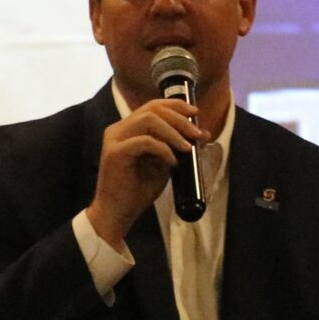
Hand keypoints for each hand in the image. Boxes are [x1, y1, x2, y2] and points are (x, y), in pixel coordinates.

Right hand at [85, 97, 201, 248]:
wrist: (117, 214)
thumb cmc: (137, 191)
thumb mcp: (164, 164)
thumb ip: (178, 147)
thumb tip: (203, 134)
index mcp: (127, 129)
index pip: (152, 106)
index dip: (175, 105)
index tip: (195, 113)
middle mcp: (118, 129)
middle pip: (152, 109)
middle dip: (179, 119)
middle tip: (196, 134)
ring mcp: (114, 140)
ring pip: (148, 120)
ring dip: (173, 132)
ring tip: (187, 148)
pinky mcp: (115, 153)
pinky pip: (145, 142)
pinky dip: (163, 149)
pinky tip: (171, 162)